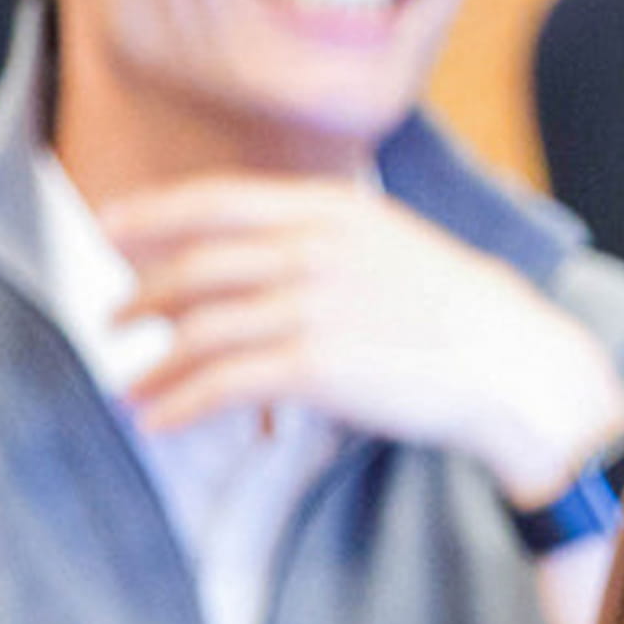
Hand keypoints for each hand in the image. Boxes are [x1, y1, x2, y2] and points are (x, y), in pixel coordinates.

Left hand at [100, 176, 623, 505]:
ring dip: (154, 363)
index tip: (111, 226)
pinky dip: (180, 405)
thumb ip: (324, 235)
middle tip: (117, 318)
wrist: (513, 364)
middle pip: (196, 266)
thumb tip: (257, 248)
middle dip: (143, 295)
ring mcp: (311, 306)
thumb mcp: (392, 242)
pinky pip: (222, 384)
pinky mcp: (314, 367)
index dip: (153, 213)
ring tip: (133, 387)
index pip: (217, 200)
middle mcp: (312, 250)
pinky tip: (160, 422)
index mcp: (331, 209)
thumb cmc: (458, 310)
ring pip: (200, 330)